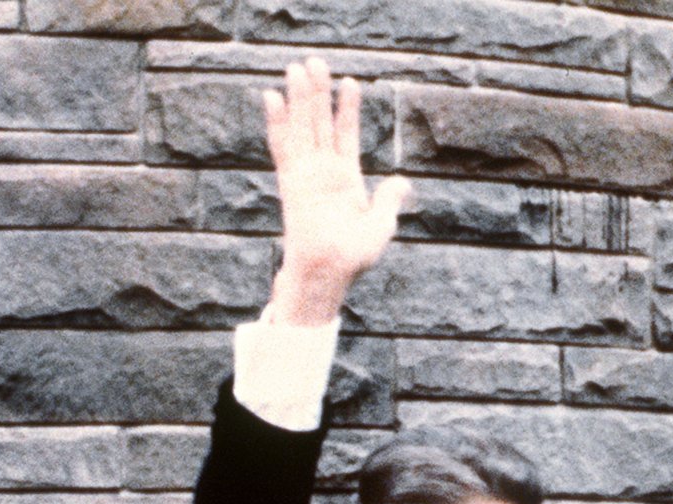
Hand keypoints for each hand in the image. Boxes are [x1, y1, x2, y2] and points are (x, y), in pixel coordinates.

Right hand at [261, 58, 410, 326]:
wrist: (328, 274)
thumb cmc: (353, 258)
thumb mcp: (381, 226)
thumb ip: (388, 201)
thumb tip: (401, 182)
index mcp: (346, 179)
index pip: (346, 134)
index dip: (347, 109)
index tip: (350, 82)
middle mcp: (323, 171)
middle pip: (320, 122)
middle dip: (318, 92)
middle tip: (314, 60)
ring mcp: (306, 174)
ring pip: (302, 126)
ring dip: (299, 97)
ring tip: (296, 66)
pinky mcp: (291, 181)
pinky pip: (282, 145)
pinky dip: (277, 121)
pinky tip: (272, 96)